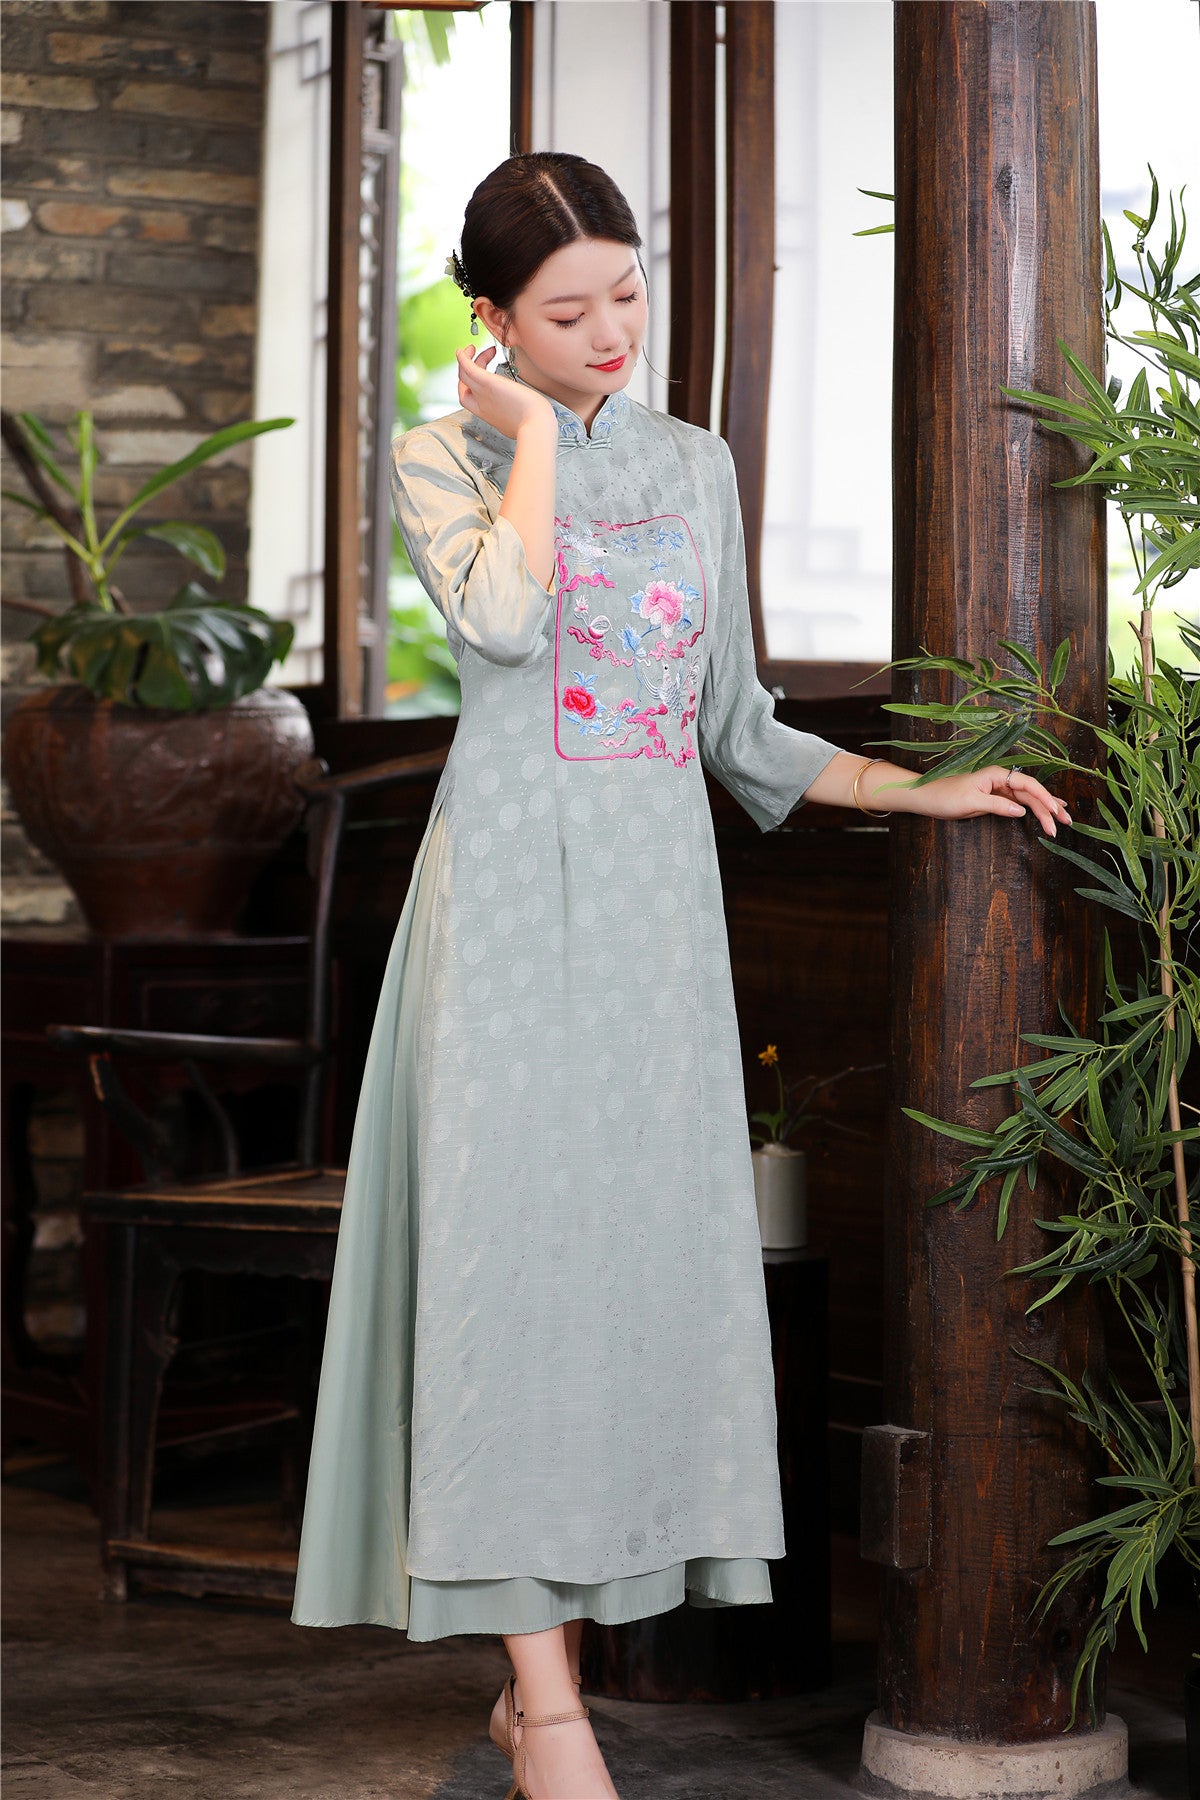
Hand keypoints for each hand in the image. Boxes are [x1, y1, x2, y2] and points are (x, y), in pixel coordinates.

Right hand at [455, 344, 555, 440]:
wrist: (536, 425)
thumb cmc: (535, 423)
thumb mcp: (521, 421)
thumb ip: (517, 412)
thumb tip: (525, 406)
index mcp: (490, 414)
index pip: (472, 400)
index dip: (471, 386)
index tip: (481, 375)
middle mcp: (482, 405)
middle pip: (464, 387)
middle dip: (468, 372)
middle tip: (480, 358)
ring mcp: (482, 395)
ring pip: (464, 376)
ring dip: (468, 360)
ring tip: (477, 349)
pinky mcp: (488, 383)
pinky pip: (467, 368)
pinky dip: (463, 358)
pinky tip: (464, 350)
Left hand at [916, 764, 1071, 835]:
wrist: (928, 798)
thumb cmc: (945, 796)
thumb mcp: (971, 802)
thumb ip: (998, 805)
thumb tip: (1021, 810)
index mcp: (996, 775)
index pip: (1027, 784)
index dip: (1044, 797)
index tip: (1055, 811)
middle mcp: (1000, 779)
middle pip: (1031, 792)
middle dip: (1049, 807)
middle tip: (1064, 823)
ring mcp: (998, 789)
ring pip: (1027, 799)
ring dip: (1044, 810)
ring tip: (1061, 822)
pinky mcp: (995, 799)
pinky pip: (1018, 803)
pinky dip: (1032, 810)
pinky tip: (1044, 814)